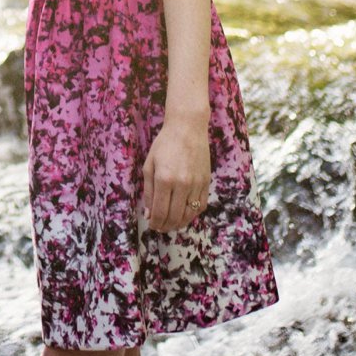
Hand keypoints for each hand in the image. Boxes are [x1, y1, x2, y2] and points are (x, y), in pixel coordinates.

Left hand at [140, 117, 209, 231]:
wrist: (188, 128)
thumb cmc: (164, 144)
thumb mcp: (149, 165)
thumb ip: (149, 191)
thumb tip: (149, 214)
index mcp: (165, 179)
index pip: (160, 212)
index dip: (155, 223)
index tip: (152, 225)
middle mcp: (182, 184)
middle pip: (175, 217)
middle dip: (166, 226)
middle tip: (160, 227)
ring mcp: (197, 184)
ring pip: (189, 215)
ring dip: (179, 223)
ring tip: (171, 224)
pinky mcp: (207, 183)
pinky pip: (201, 206)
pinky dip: (192, 214)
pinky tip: (184, 214)